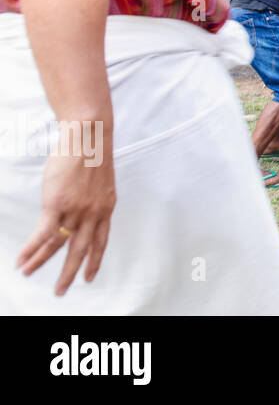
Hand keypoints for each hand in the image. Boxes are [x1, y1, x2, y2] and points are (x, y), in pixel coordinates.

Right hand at [16, 150, 115, 295]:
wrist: (89, 137)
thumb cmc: (92, 156)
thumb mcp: (101, 184)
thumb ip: (93, 202)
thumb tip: (80, 213)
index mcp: (106, 209)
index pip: (101, 242)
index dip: (94, 261)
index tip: (89, 277)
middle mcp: (93, 214)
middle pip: (80, 250)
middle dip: (70, 273)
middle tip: (60, 291)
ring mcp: (75, 210)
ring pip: (57, 245)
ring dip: (40, 261)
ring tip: (28, 273)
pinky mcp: (57, 205)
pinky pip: (43, 234)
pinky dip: (31, 249)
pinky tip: (21, 259)